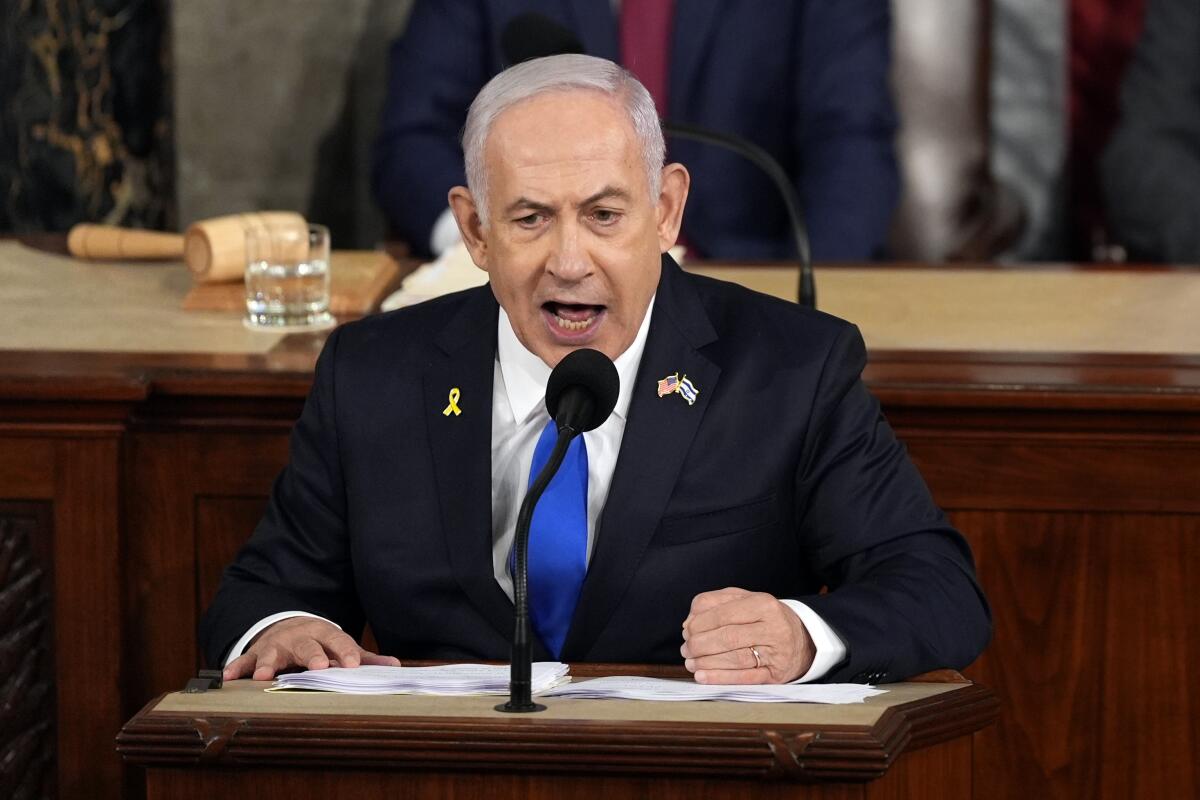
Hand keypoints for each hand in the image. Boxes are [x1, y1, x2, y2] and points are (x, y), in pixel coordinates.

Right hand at [223, 616, 400, 680]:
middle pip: (307, 645)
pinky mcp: (256, 652)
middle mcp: (300, 636)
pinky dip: (235, 668)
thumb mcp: (340, 645)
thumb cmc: (320, 642)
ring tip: (261, 677)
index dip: (346, 652)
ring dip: (267, 663)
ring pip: (272, 652)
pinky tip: (227, 678)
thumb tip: (395, 666)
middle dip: (312, 655)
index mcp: (325, 633)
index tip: (352, 665)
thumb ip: (364, 658)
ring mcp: (276, 643)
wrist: (288, 625)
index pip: (338, 641)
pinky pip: (243, 660)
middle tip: (317, 667)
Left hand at [680, 587, 814, 683]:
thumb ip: (715, 603)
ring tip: (690, 663)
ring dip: (706, 663)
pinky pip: (744, 678)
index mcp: (763, 604)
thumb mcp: (745, 600)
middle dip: (699, 644)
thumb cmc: (764, 618)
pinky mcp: (776, 675)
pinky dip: (720, 678)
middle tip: (686, 649)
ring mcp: (777, 653)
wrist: (803, 639)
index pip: (723, 614)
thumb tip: (689, 622)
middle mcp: (773, 627)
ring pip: (734, 659)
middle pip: (727, 637)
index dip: (699, 623)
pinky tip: (702, 676)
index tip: (686, 630)